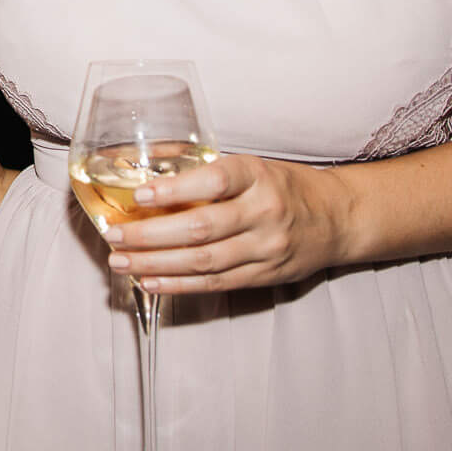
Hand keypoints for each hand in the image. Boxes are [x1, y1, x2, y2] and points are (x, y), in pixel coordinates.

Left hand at [104, 153, 350, 294]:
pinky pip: (215, 283)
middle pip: (201, 228)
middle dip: (150, 234)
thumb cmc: (284, 186)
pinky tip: (149, 281)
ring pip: (203, 261)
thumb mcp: (253, 165)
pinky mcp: (264, 276)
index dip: (175, 189)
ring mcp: (266, 248)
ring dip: (155, 263)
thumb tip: (147, 165)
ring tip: (121, 261)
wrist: (337, 218)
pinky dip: (178, 285)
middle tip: (114, 234)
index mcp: (258, 176)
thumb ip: (206, 168)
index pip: (215, 180)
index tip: (140, 193)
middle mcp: (264, 212)